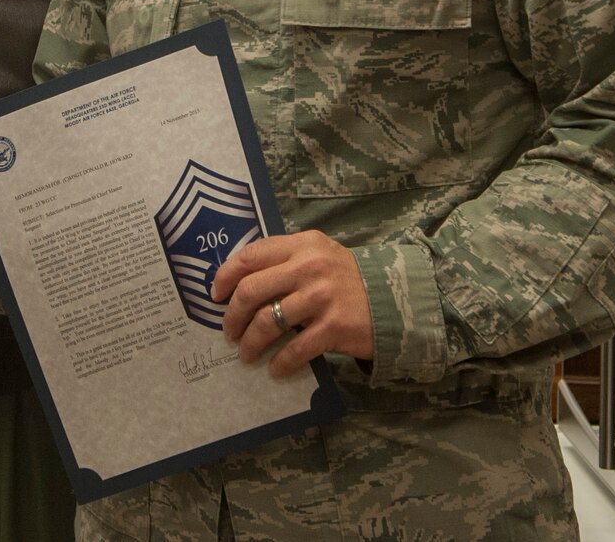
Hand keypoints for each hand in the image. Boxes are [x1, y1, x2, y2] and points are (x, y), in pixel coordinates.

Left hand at [211, 230, 373, 377]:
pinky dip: (280, 362)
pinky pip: (295, 348)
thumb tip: (241, 280)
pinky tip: (275, 368)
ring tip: (246, 353)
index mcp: (302, 245)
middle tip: (228, 331)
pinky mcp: (335, 326)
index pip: (250, 255)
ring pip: (268, 321)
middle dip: (233, 315)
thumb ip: (286, 260)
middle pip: (252, 290)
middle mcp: (310, 267)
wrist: (398, 300)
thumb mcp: (319, 255)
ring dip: (251, 342)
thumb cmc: (350, 280)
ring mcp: (322, 297)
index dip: (226, 276)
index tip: (216, 295)